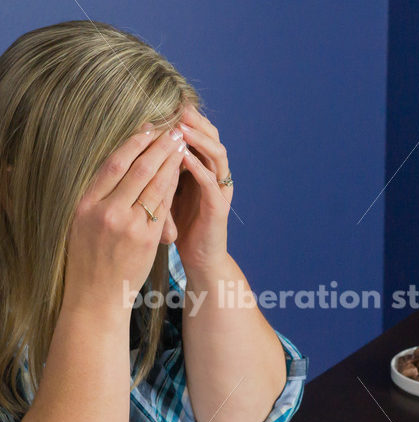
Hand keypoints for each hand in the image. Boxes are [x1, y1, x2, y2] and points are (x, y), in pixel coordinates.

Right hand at [62, 125, 185, 314]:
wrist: (96, 295)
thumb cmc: (89, 258)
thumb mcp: (83, 223)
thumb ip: (98, 196)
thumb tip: (116, 167)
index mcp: (86, 204)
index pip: (113, 165)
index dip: (133, 143)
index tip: (147, 128)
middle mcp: (106, 211)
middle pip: (137, 169)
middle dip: (158, 146)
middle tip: (173, 129)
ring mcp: (128, 225)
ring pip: (154, 184)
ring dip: (170, 161)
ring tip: (182, 144)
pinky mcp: (146, 239)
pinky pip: (163, 206)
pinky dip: (173, 186)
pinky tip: (182, 172)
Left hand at [171, 104, 232, 272]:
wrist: (199, 259)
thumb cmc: (180, 227)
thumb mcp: (165, 193)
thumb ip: (158, 172)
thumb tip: (133, 148)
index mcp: (202, 170)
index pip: (196, 136)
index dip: (183, 118)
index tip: (166, 101)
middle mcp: (215, 175)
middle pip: (211, 138)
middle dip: (194, 121)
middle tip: (178, 104)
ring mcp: (220, 190)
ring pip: (217, 155)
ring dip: (199, 139)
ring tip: (180, 127)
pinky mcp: (219, 208)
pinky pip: (211, 183)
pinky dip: (199, 168)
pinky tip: (184, 156)